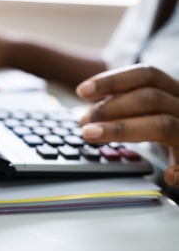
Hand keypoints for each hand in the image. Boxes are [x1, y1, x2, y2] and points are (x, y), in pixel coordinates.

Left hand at [76, 64, 178, 186]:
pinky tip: (168, 176)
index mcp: (173, 91)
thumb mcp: (148, 111)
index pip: (145, 75)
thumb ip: (123, 107)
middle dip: (110, 108)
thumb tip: (86, 117)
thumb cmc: (165, 126)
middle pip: (150, 98)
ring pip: (163, 125)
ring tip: (91, 135)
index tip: (82, 91)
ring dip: (121, 130)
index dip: (112, 80)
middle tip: (83, 122)